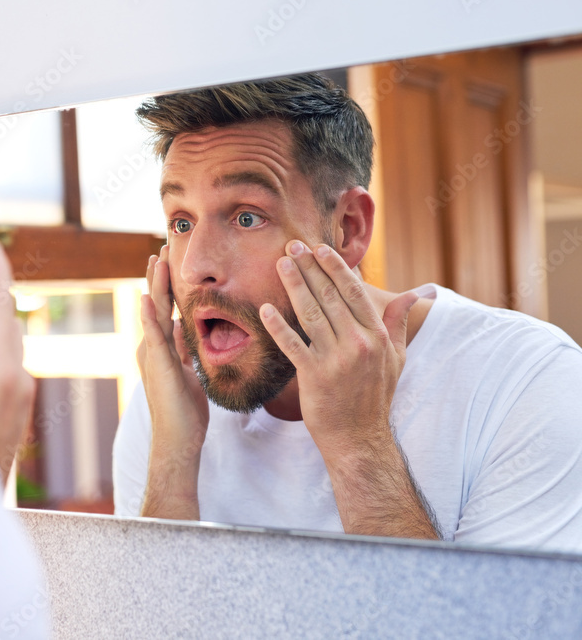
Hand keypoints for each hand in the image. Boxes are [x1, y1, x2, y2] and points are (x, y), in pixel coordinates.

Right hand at [137, 245, 208, 518]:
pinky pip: (153, 334)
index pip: (165, 309)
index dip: (166, 285)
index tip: (169, 262)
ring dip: (154, 285)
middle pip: (156, 304)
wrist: (177, 438)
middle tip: (161, 249)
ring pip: (153, 312)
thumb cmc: (185, 411)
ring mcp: (152, 354)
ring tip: (155, 260)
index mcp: (162, 348)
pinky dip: (149, 315)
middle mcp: (152, 347)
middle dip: (159, 276)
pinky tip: (146, 297)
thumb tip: (185, 326)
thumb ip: (183, 349)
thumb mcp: (187, 372)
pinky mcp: (157, 364)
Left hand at [260, 240, 416, 451]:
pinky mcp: (314, 376)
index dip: (335, 268)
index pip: (354, 292)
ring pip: (311, 314)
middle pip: (330, 297)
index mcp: (377, 336)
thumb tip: (418, 292)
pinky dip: (278, 327)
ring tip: (280, 264)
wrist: (359, 438)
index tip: (320, 249)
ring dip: (294, 286)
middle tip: (292, 246)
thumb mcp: (396, 358)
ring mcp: (336, 360)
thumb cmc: (375, 396)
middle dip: (310, 268)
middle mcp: (358, 343)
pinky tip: (265, 309)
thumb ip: (398, 322)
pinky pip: (293, 345)